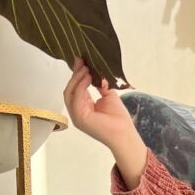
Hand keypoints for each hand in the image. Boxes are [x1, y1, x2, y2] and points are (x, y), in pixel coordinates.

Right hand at [63, 58, 147, 188]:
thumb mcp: (109, 96)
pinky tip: (88, 77)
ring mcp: (76, 116)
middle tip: (82, 61)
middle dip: (75, 74)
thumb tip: (96, 72)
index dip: (77, 74)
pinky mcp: (79, 118)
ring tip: (86, 68)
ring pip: (69, 92)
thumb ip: (101, 85)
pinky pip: (75, 98)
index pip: (75, 88)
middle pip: (69, 89)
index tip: (82, 61)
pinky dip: (80, 85)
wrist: (125, 134)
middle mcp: (76, 112)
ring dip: (77, 78)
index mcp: (82, 107)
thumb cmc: (119, 119)